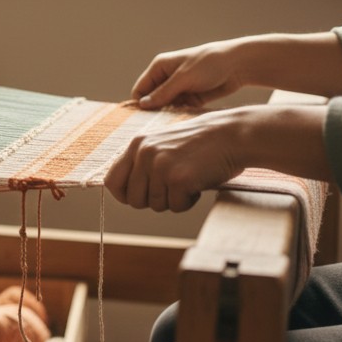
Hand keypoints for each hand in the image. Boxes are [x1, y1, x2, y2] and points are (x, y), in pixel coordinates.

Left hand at [104, 110, 247, 211]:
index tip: (140, 197)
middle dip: (153, 201)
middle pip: (134, 200)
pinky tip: (197, 184)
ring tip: (188, 181)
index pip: (112, 181)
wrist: (230, 135)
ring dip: (173, 200)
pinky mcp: (178, 179)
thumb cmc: (199, 144)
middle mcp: (144, 155)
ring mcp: (160, 166)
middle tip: (172, 189)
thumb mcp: (162, 145)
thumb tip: (124, 194)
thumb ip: (142, 163)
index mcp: (137, 145)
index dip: (124, 195)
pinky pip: (176, 207)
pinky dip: (188, 202)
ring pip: (156, 205)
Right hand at [133, 31, 341, 106]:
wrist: (238, 65)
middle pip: (153, 100)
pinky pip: (180, 109)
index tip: (143, 121)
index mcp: (159, 67)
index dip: (140, 104)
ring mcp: (180, 88)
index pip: (141, 89)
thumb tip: (142, 105)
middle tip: (160, 126)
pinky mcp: (192, 97)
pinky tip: (186, 122)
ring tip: (175, 124)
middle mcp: (167, 77)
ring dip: (170, 115)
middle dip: (156, 112)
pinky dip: (181, 115)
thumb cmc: (209, 64)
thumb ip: (163, 93)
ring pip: (167, 107)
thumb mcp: (184, 78)